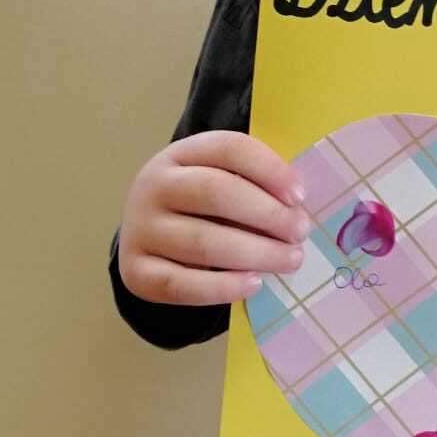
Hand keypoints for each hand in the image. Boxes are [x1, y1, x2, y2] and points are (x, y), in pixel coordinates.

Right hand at [118, 130, 308, 304]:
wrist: (148, 237)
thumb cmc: (202, 206)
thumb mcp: (222, 179)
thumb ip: (255, 184)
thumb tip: (299, 208)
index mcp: (180, 154)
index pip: (228, 148)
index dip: (268, 169)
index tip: (300, 195)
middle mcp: (154, 186)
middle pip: (215, 192)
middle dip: (267, 214)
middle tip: (300, 232)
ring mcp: (141, 229)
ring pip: (202, 242)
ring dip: (256, 253)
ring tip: (290, 260)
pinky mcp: (136, 272)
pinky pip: (181, 284)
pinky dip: (222, 288)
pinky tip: (253, 284)